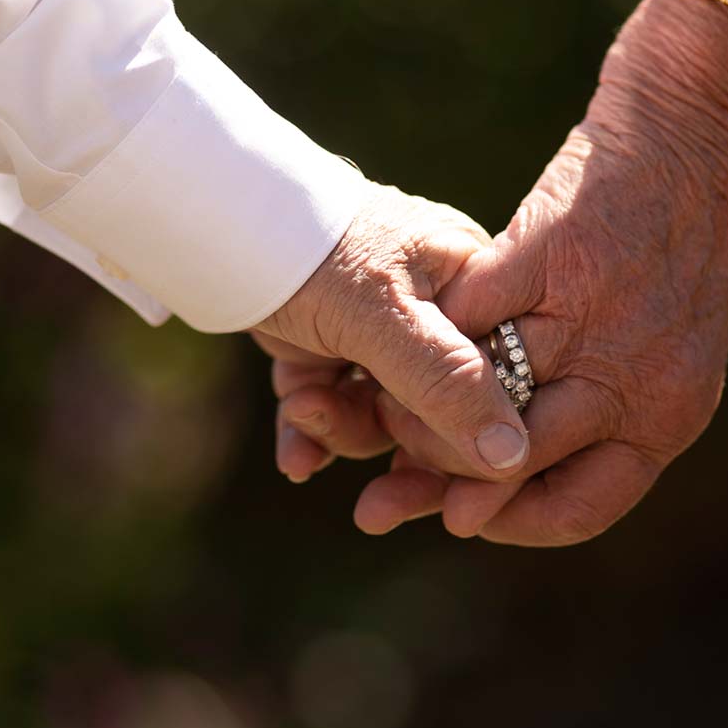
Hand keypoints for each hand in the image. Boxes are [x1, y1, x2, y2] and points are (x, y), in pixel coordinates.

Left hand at [252, 183, 531, 484]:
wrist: (217, 220)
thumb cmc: (313, 250)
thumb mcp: (384, 319)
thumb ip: (447, 383)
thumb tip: (510, 456)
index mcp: (470, 282)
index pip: (499, 376)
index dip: (475, 436)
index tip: (441, 477)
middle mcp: (434, 307)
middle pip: (444, 406)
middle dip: (401, 453)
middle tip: (375, 507)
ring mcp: (378, 329)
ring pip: (384, 416)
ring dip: (343, 430)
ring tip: (302, 410)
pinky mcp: (328, 345)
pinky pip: (336, 409)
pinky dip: (313, 435)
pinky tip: (293, 459)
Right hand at [271, 0, 727, 544]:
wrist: (709, 133)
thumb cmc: (687, 249)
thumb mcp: (671, 349)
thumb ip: (610, 412)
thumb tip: (535, 474)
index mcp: (667, 416)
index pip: (579, 507)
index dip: (509, 521)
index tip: (459, 517)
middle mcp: (634, 380)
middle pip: (513, 459)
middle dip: (440, 479)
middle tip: (389, 486)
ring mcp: (589, 317)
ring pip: (480, 391)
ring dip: (416, 405)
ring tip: (378, 406)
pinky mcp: (547, 255)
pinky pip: (469, 313)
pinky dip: (436, 325)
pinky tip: (405, 330)